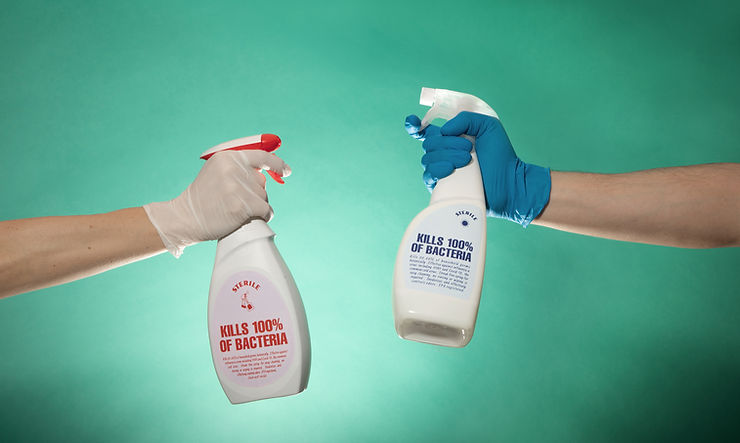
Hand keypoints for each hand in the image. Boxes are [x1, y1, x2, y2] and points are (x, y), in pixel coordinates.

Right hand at [144, 150, 289, 256]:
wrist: (185, 217)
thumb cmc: (204, 197)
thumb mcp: (217, 172)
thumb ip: (238, 168)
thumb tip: (267, 173)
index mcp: (228, 157)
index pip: (262, 156)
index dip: (277, 164)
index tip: (286, 171)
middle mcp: (234, 169)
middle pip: (262, 182)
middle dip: (256, 194)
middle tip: (237, 201)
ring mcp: (238, 187)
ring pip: (264, 197)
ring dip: (257, 206)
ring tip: (236, 210)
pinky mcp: (242, 206)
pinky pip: (266, 210)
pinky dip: (263, 216)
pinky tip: (248, 218)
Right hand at [404, 111, 549, 226]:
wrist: (508, 182)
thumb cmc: (500, 155)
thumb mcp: (488, 125)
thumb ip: (466, 118)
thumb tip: (443, 130)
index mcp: (452, 138)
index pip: (426, 132)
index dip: (414, 126)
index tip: (412, 122)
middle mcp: (444, 154)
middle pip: (429, 143)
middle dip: (447, 143)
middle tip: (469, 149)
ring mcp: (442, 171)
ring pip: (428, 158)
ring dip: (447, 156)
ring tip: (468, 161)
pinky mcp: (442, 187)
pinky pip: (429, 175)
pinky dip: (438, 169)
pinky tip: (452, 170)